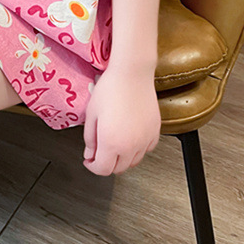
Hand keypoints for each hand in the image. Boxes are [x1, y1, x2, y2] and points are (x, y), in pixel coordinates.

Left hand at [82, 61, 160, 175]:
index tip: (89, 160)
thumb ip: (89, 138)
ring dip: (121, 158)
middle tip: (98, 152)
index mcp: (111, 142)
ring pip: (133, 162)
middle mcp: (130, 145)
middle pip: (118, 169)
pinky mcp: (155, 132)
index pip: (102, 169)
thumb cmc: (111, 89)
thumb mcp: (91, 113)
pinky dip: (137, 149)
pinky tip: (129, 138)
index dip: (92, 166)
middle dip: (106, 163)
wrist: (132, 74)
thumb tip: (90, 153)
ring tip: (113, 143)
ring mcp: (145, 140)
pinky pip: (146, 150)